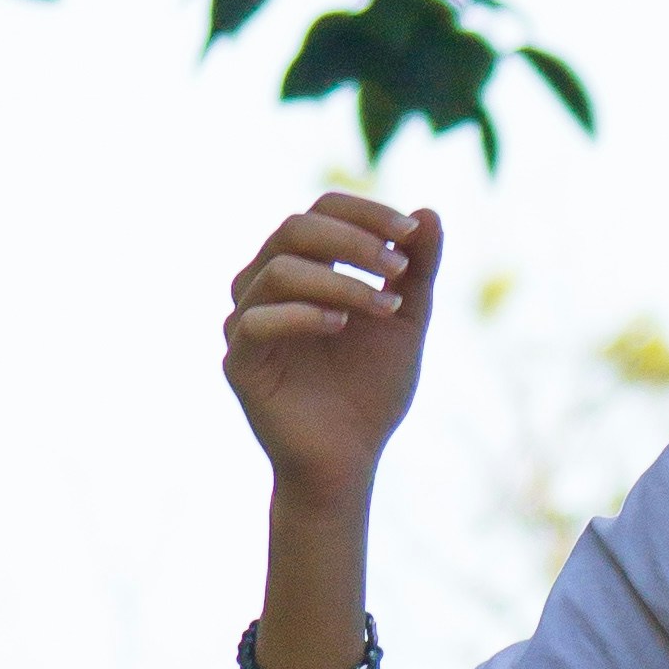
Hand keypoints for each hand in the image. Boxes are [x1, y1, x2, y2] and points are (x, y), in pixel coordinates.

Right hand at [223, 190, 439, 507]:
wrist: (351, 459)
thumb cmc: (371, 389)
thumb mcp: (404, 322)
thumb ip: (417, 271)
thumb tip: (429, 213)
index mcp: (303, 266)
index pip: (322, 210)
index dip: (365, 211)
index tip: (410, 232)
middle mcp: (266, 284)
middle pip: (295, 228)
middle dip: (353, 241)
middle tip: (399, 268)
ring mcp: (246, 320)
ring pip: (278, 270)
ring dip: (339, 281)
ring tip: (383, 307)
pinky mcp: (239, 361)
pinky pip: (256, 320)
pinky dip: (303, 315)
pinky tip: (342, 326)